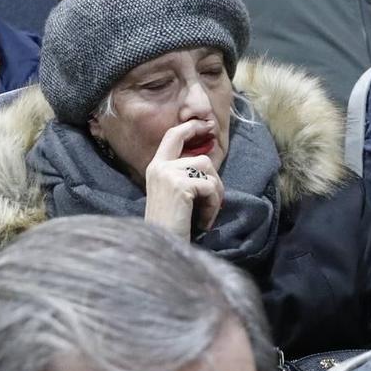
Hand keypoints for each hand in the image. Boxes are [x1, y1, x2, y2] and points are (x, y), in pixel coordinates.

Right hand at [142, 119, 222, 237]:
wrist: (160, 245)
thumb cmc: (169, 226)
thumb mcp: (172, 195)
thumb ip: (183, 176)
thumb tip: (208, 164)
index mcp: (155, 168)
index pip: (173, 136)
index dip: (190, 128)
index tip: (206, 126)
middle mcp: (159, 167)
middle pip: (202, 158)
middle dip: (215, 180)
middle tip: (215, 202)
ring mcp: (169, 174)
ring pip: (209, 171)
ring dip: (215, 195)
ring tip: (207, 214)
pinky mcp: (180, 185)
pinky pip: (210, 187)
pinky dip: (213, 206)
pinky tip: (204, 221)